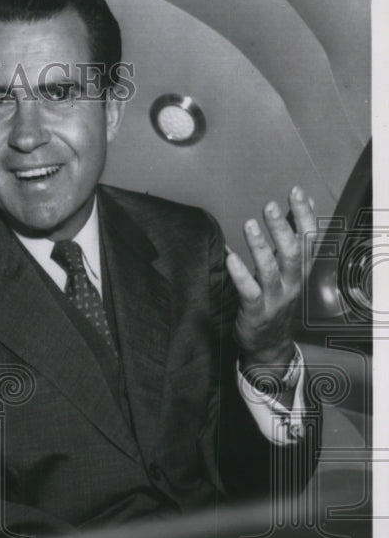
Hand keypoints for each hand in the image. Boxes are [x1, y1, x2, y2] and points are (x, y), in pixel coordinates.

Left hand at [226, 186, 316, 375]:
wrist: (270, 345)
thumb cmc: (275, 300)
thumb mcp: (287, 271)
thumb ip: (290, 241)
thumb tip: (299, 207)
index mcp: (300, 271)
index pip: (308, 239)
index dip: (303, 215)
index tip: (295, 191)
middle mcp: (292, 284)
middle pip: (292, 252)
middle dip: (282, 228)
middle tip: (269, 206)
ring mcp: (275, 299)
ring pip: (271, 270)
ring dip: (260, 246)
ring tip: (249, 224)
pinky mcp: (256, 312)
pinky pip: (249, 291)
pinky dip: (240, 273)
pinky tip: (229, 256)